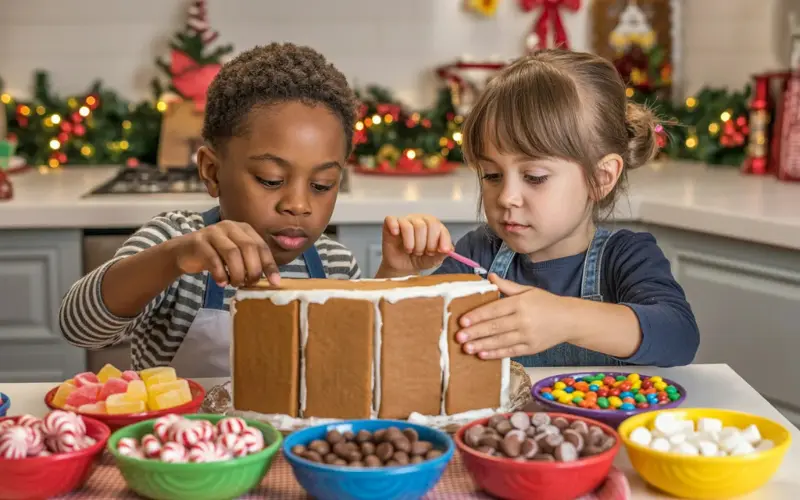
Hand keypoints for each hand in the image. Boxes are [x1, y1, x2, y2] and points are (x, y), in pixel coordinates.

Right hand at [171, 220, 279, 286]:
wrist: (184, 252)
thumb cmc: (215, 255)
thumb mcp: (236, 256)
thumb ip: (252, 262)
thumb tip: (272, 280)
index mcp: (244, 228)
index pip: (261, 246)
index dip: (269, 265)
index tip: (274, 282)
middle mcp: (230, 226)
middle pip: (248, 248)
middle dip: (253, 270)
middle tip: (250, 283)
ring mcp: (213, 232)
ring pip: (232, 253)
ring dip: (237, 273)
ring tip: (236, 284)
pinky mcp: (199, 242)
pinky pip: (214, 260)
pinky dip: (220, 274)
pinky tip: (222, 282)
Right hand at [380, 214, 453, 274]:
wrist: (403, 267)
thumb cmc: (419, 259)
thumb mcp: (434, 259)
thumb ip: (442, 253)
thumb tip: (449, 249)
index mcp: (432, 225)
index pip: (438, 226)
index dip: (441, 239)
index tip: (442, 251)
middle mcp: (419, 220)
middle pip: (424, 225)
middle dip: (424, 244)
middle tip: (422, 252)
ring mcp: (404, 221)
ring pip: (409, 226)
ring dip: (411, 244)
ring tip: (410, 250)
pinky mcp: (390, 224)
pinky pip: (392, 220)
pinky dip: (395, 228)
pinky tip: (397, 236)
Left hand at [455, 273, 572, 359]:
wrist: (569, 320)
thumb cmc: (546, 303)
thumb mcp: (527, 290)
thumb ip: (507, 286)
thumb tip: (489, 277)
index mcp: (520, 303)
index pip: (494, 310)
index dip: (477, 316)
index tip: (462, 320)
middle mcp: (523, 320)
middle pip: (495, 327)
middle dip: (475, 332)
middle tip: (458, 336)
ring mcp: (527, 336)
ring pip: (500, 341)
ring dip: (482, 345)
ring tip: (466, 348)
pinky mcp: (531, 348)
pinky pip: (510, 351)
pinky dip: (496, 354)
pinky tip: (482, 354)